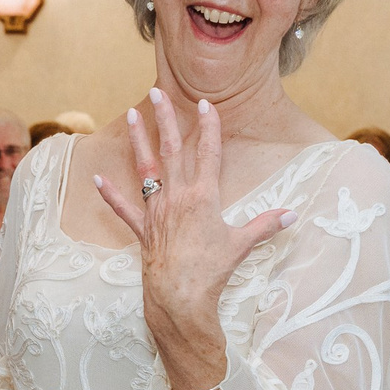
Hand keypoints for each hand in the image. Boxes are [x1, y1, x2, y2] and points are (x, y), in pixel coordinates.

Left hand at [91, 91, 292, 389]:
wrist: (180, 297)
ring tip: (131, 116)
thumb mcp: (242, 244)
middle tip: (157, 92)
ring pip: (146, 170)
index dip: (208, 127)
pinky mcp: (143, 230)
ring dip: (138, 141)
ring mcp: (157, 212)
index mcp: (204, 196)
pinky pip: (124, 209)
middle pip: (172, 150)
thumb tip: (291, 215)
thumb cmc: (212, 271)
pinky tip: (98, 178)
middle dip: (166, 119)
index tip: (205, 104)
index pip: (208, 153)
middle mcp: (177, 197)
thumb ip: (265, 225)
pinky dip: (111, 195)